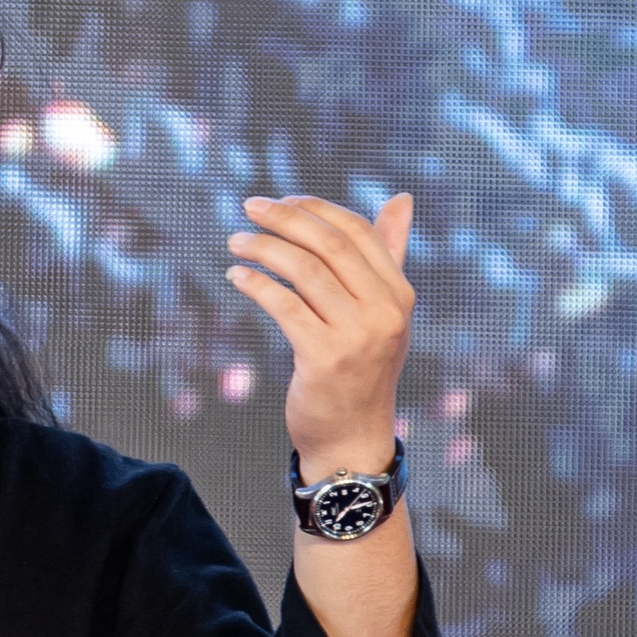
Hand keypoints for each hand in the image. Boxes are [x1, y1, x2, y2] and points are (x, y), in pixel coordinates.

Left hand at [225, 193, 415, 469]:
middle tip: (249, 206)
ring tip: (235, 242)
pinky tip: (236, 277)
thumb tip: (402, 198)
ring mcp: (356, 335)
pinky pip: (284, 306)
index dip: (315, 209)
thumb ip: (389, 255)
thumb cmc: (360, 370)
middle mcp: (384, 310)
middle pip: (329, 243)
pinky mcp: (324, 357)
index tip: (280, 202)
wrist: (352, 438)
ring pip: (304, 270)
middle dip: (284, 218)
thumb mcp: (382, 312)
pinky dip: (256, 285)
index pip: (357, 231)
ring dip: (262, 248)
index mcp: (399, 293)